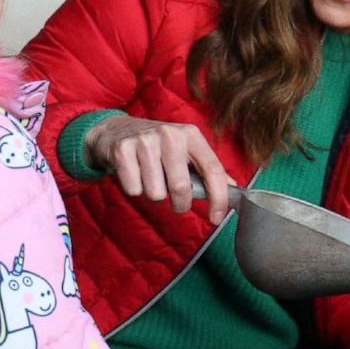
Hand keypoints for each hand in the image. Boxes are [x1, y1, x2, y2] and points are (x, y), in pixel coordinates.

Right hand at [84, 114, 229, 219]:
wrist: (116, 130)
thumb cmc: (158, 145)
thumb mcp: (185, 148)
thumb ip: (207, 168)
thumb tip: (233, 187)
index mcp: (191, 135)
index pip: (213, 170)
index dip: (218, 198)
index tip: (217, 217)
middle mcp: (170, 135)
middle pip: (181, 188)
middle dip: (181, 204)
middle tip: (177, 202)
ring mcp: (145, 141)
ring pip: (156, 193)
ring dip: (155, 195)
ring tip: (151, 179)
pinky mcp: (123, 150)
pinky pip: (134, 190)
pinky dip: (135, 189)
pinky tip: (135, 174)